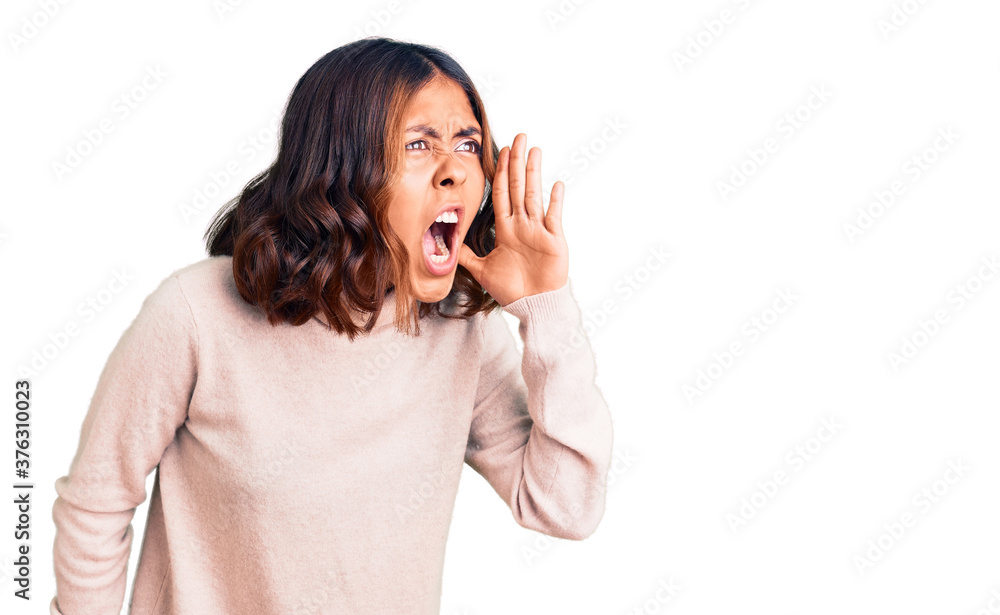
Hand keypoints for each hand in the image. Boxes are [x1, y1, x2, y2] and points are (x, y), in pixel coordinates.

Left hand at [458, 133, 568, 306]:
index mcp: (507, 229)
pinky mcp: (554, 240)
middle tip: (518, 137)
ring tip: (534, 150)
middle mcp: (523, 225)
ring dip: (534, 172)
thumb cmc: (512, 289)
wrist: (533, 306)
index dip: (500, 172)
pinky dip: (555, 201)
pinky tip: (556, 184)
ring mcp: (539, 230)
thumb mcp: (482, 270)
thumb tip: (444, 245)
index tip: (499, 151)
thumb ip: (464, 256)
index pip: (502, 194)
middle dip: (517, 162)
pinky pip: (554, 216)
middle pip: (518, 187)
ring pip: (534, 195)